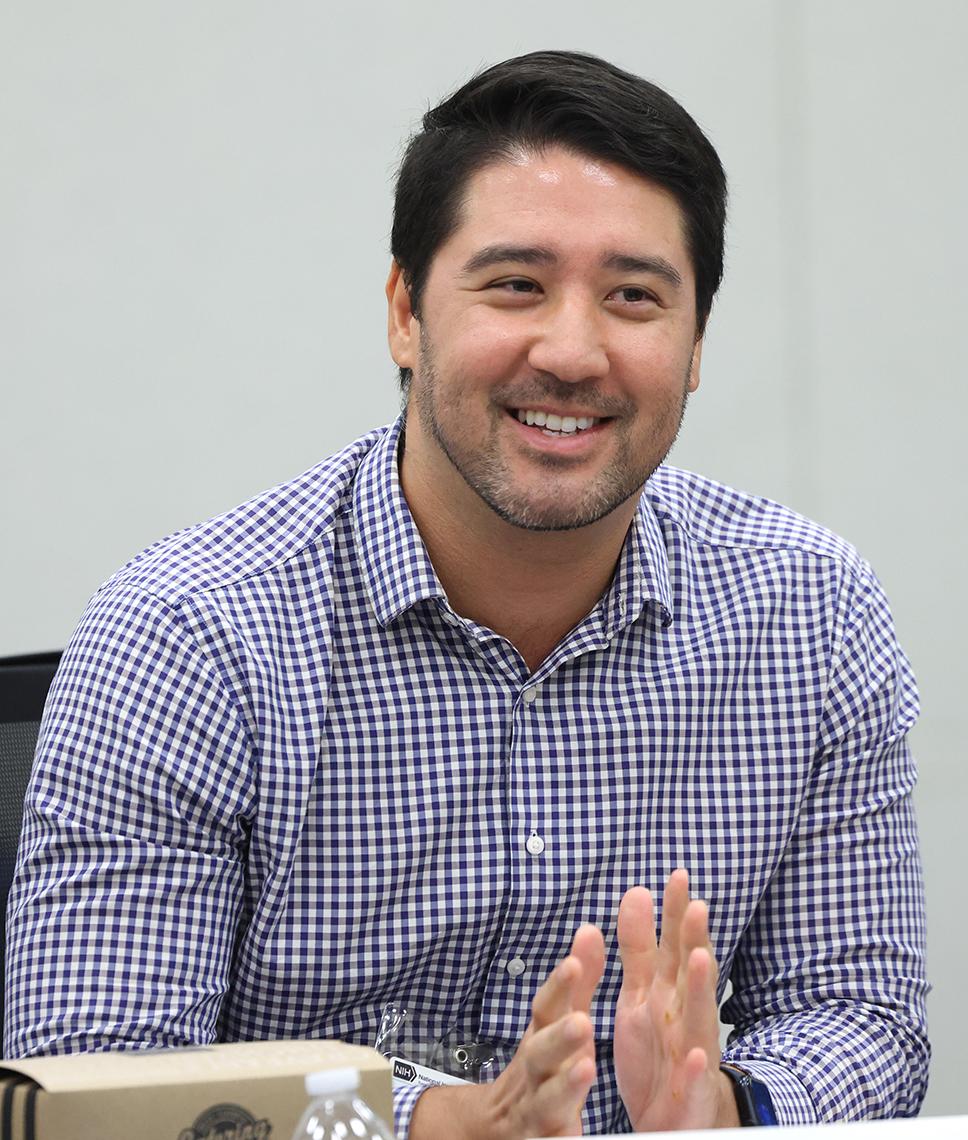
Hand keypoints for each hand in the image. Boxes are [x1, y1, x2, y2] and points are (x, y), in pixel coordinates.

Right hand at [409, 924, 604, 1139]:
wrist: (496, 1126)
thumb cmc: (542, 1063)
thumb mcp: (557, 1022)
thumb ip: (577, 983)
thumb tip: (590, 928)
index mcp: (540, 1038)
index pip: (545, 1009)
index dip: (558, 987)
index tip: (574, 964)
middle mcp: (534, 1073)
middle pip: (540, 1054)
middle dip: (559, 1038)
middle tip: (583, 1023)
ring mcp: (535, 1111)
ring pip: (546, 1101)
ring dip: (564, 1088)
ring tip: (586, 1071)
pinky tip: (574, 1139)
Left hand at [613, 869, 738, 1130]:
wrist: (670, 1118)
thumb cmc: (657, 1050)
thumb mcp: (640, 992)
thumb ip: (638, 945)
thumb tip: (638, 890)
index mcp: (668, 991)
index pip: (675, 946)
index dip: (676, 913)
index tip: (676, 874)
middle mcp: (684, 1016)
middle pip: (692, 974)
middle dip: (695, 941)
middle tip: (696, 905)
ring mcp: (692, 1053)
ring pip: (700, 1019)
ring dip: (702, 990)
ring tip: (702, 958)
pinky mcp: (690, 1094)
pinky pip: (693, 1081)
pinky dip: (695, 1068)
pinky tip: (697, 1054)